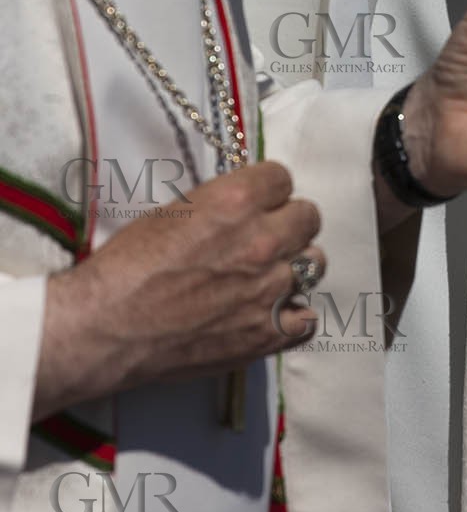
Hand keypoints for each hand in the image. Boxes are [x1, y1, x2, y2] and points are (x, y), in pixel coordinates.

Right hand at [33, 162, 323, 419]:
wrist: (106, 328)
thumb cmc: (128, 265)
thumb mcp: (176, 210)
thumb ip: (225, 204)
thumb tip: (250, 204)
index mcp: (238, 201)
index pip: (283, 178)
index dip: (269, 190)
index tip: (258, 202)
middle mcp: (262, 240)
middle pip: (309, 218)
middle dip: (289, 222)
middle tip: (266, 236)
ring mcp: (269, 289)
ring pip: (314, 264)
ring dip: (294, 265)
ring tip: (268, 275)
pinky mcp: (267, 333)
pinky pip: (307, 319)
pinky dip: (294, 315)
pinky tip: (274, 312)